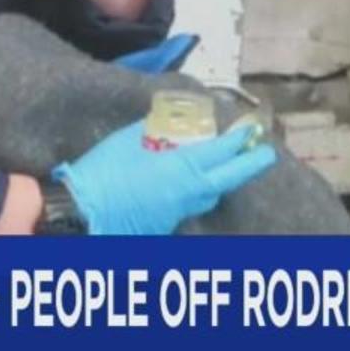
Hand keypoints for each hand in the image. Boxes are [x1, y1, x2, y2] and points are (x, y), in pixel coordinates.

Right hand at [52, 121, 277, 234]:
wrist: (82, 213)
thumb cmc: (102, 171)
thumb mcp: (127, 140)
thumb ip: (153, 131)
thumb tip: (164, 124)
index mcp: (181, 168)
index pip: (221, 152)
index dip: (238, 140)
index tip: (251, 130)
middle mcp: (188, 194)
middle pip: (229, 179)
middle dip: (250, 164)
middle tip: (267, 153)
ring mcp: (178, 213)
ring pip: (209, 196)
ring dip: (219, 181)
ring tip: (223, 165)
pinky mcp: (166, 226)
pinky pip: (188, 207)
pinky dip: (193, 194)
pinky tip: (184, 185)